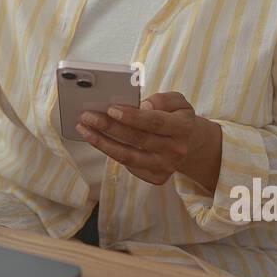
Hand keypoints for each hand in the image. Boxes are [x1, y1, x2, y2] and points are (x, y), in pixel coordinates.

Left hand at [77, 91, 222, 188]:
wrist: (191, 144)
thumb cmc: (178, 118)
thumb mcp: (178, 102)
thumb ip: (162, 99)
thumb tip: (142, 106)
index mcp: (183, 128)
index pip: (155, 122)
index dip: (132, 116)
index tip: (111, 108)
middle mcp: (175, 150)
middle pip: (137, 139)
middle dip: (109, 126)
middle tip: (87, 116)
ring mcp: (165, 167)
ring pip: (128, 157)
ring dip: (102, 143)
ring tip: (84, 130)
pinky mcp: (156, 177)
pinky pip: (129, 166)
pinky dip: (111, 153)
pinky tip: (98, 141)